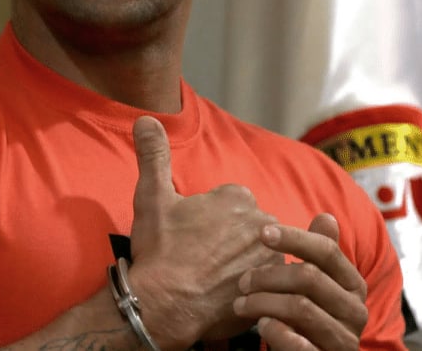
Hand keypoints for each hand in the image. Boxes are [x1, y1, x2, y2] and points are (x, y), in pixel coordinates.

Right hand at [126, 116, 280, 348]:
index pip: (231, 203)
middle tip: (202, 259)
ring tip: (214, 279)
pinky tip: (227, 294)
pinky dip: (251, 286)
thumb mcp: (151, 198)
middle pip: (248, 227)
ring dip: (243, 263)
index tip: (193, 237)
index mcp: (236, 198)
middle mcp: (260, 222)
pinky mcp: (273, 287)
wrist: (165, 304)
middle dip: (230, 240)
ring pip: (259, 253)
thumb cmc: (159, 251)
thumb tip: (148, 118)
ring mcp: (270, 256)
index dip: (210, 221)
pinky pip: (267, 282)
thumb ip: (154, 155)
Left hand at [232, 213, 368, 349]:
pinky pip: (300, 345)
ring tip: (240, 304)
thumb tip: (326, 216)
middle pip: (310, 277)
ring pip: (300, 308)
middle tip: (241, 281)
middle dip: (268, 275)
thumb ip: (319, 253)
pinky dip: (275, 331)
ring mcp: (344, 339)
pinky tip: (260, 324)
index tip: (262, 233)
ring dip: (262, 302)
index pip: (327, 251)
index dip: (294, 238)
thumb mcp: (316, 285)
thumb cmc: (308, 317)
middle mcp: (355, 310)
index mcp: (353, 284)